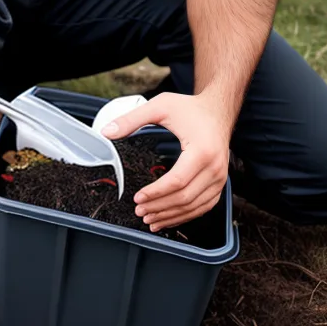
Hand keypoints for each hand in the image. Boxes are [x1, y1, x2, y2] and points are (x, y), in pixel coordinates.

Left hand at [101, 92, 231, 231]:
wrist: (218, 110)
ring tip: (149, 219)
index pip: (177, 181)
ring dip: (170, 216)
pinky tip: (167, 219)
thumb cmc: (191, 109)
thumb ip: (132, 119)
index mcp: (202, 150)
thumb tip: (106, 132)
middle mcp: (215, 167)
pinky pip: (203, 206)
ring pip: (194, 206)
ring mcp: (220, 177)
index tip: (137, 198)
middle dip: (159, 207)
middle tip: (139, 211)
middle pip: (184, 197)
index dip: (155, 193)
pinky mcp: (219, 183)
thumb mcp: (160, 106)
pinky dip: (184, 216)